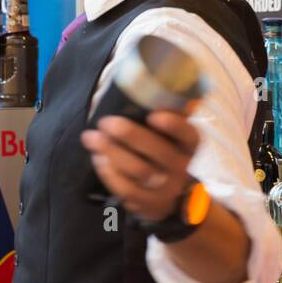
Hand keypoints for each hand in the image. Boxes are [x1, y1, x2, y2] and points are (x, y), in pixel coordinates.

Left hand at [80, 111, 199, 221]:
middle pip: (159, 152)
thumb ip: (168, 111)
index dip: (174, 126)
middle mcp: (182, 167)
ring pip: (139, 172)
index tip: (153, 115)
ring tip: (92, 138)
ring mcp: (166, 189)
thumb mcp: (172, 134)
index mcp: (189, 145)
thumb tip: (159, 77)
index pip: (189, 134)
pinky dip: (109, 173)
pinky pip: (126, 190)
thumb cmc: (164, 152)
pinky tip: (98, 158)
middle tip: (105, 122)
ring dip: (112, 152)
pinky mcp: (148, 205)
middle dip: (129, 135)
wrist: (170, 197)